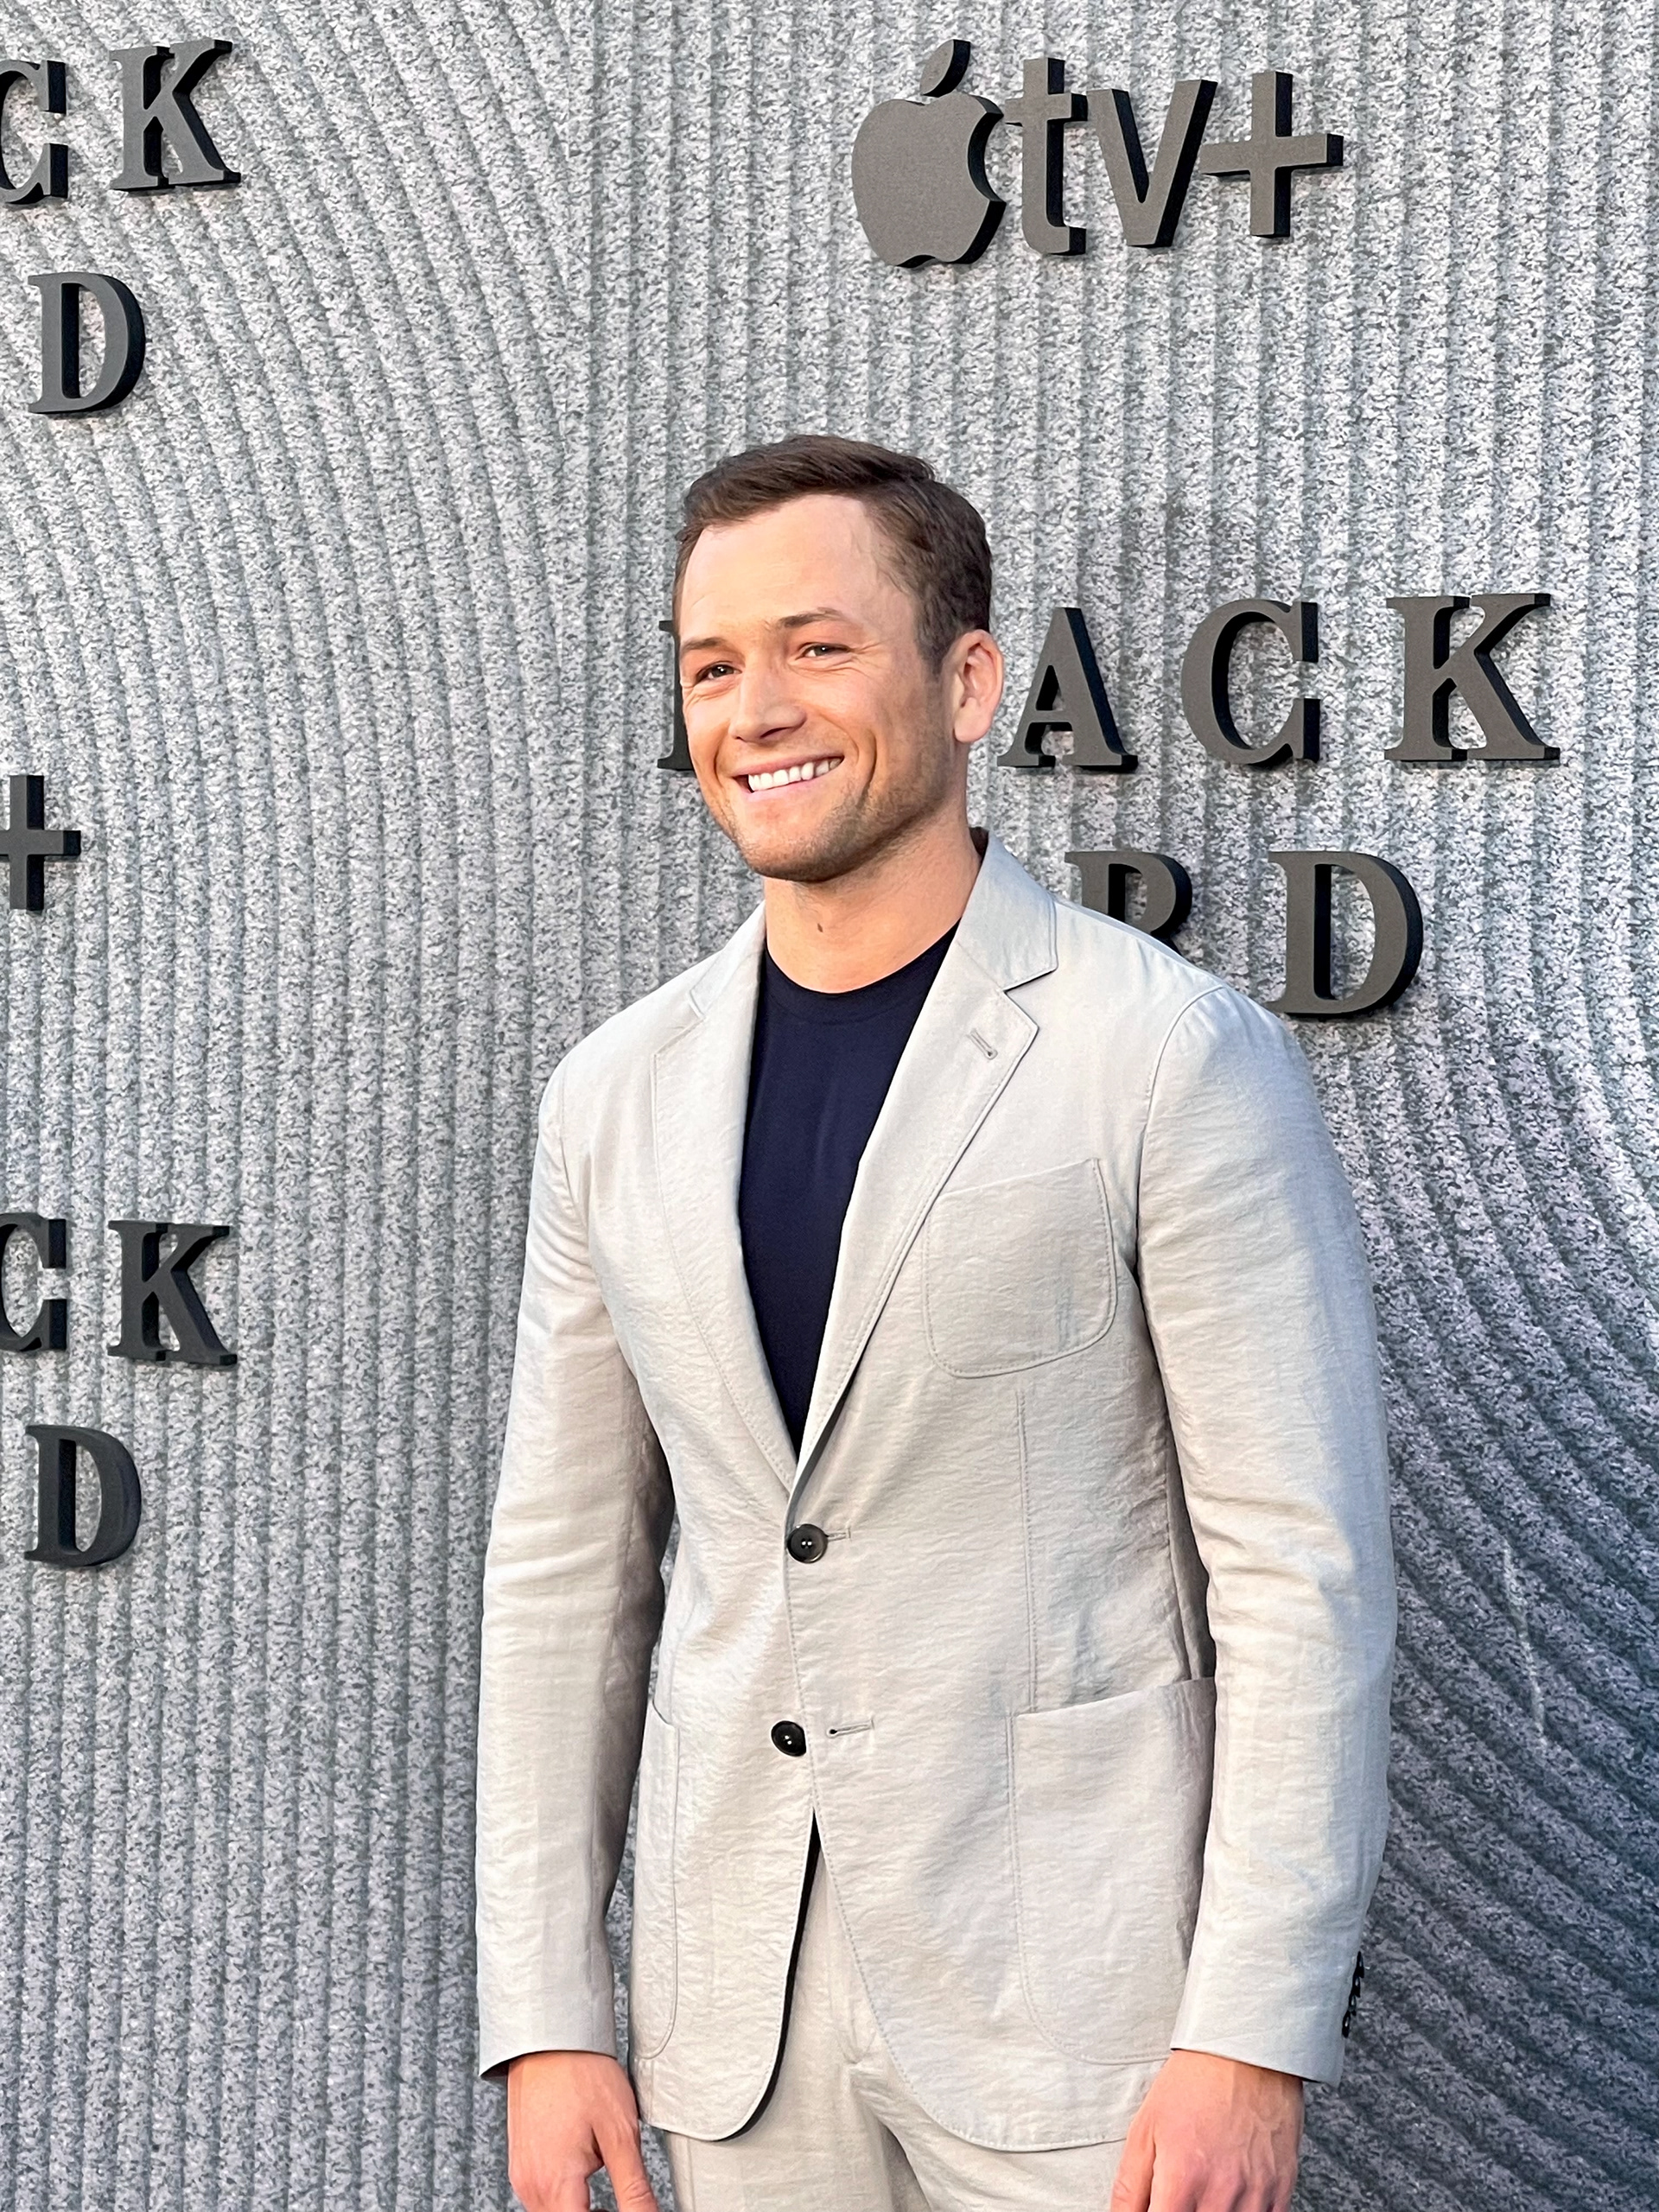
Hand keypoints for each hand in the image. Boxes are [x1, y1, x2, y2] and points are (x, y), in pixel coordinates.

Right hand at [506, 2050, 657, 2211]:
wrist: (550, 2037)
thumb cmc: (582, 2074)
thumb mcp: (620, 2134)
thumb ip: (634, 2189)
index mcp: (555, 2185)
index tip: (626, 2208)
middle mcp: (531, 2186)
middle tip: (622, 2200)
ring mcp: (522, 2174)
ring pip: (553, 2211)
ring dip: (580, 2207)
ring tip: (604, 2171)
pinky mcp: (521, 2162)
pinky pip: (543, 2193)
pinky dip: (566, 2192)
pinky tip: (584, 2164)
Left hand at [1110, 2049, 1302, 2211]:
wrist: (1244, 2052)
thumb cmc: (1193, 2085)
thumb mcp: (1145, 2129)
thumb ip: (1130, 2187)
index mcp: (1182, 2179)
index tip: (1159, 2206)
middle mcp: (1221, 2193)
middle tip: (1181, 2193)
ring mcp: (1255, 2194)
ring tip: (1205, 2191)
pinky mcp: (1281, 2190)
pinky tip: (1231, 2197)